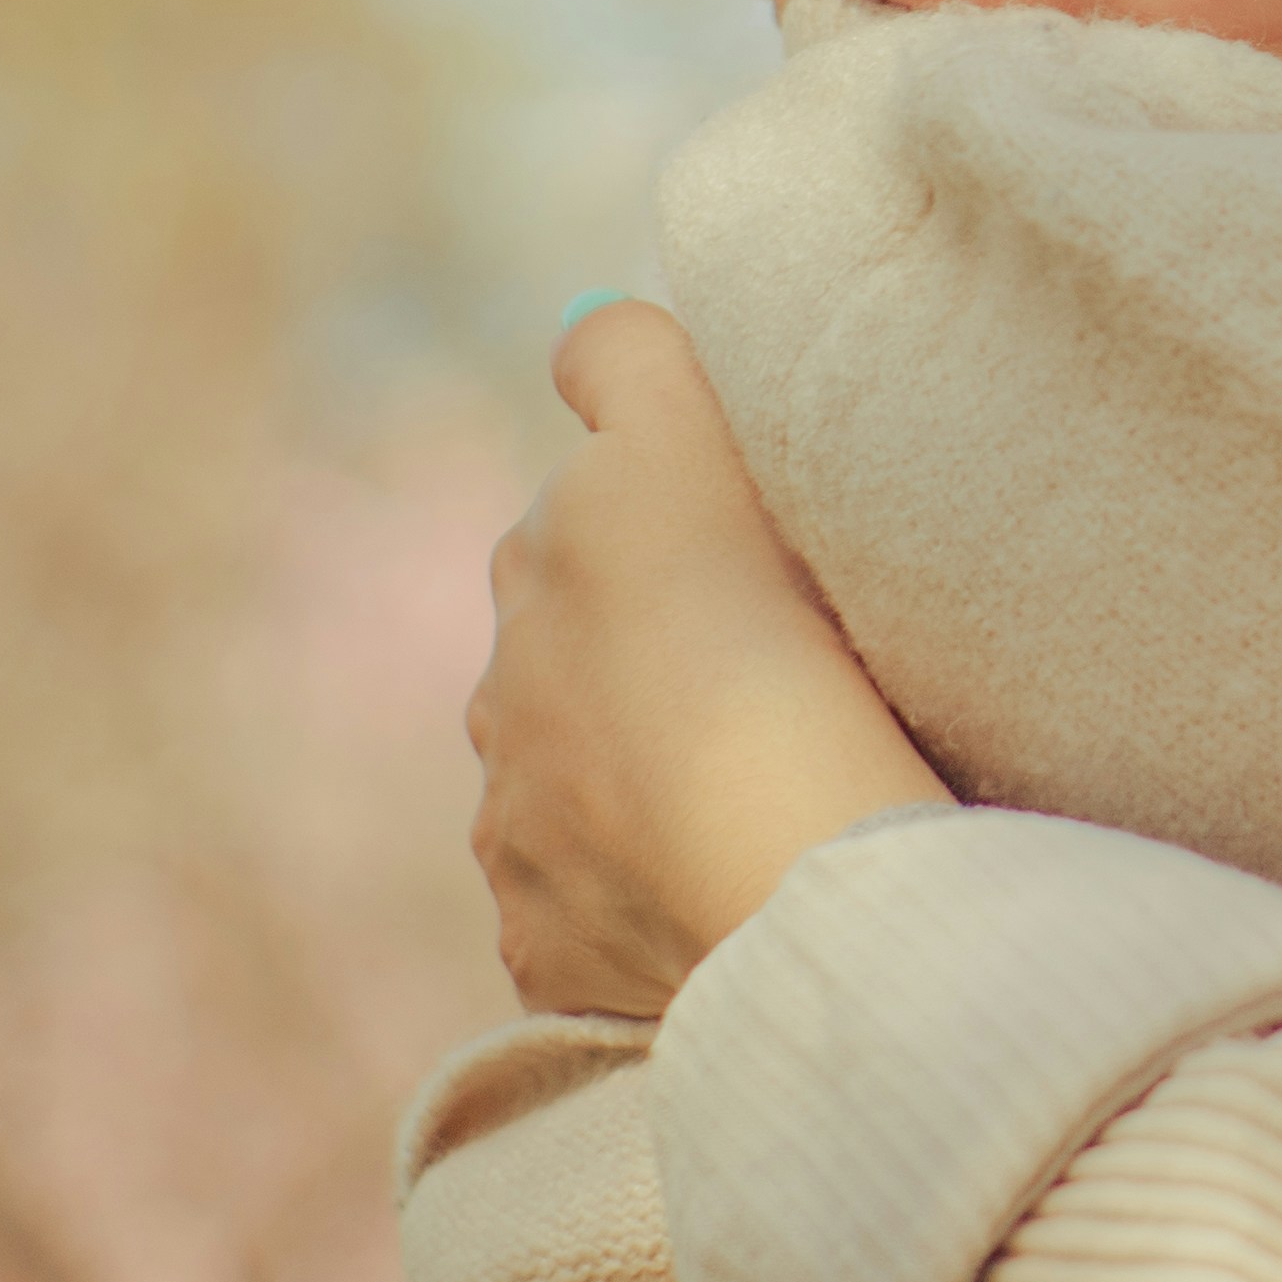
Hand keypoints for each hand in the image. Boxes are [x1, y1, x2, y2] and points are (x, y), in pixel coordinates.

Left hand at [466, 298, 948, 1016]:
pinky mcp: (552, 951)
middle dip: (641, 656)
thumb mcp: (689, 440)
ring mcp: (522, 836)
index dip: (661, 521)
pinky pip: (598, 913)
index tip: (735, 551)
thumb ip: (626, 362)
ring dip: (640, 783)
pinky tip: (730, 891)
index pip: (580, 510)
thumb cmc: (759, 633)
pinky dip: (647, 898)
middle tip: (768, 674)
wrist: (782, 872)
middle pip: (571, 653)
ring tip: (757, 797)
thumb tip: (574, 329)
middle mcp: (500, 698)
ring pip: (576, 788)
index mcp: (538, 567)